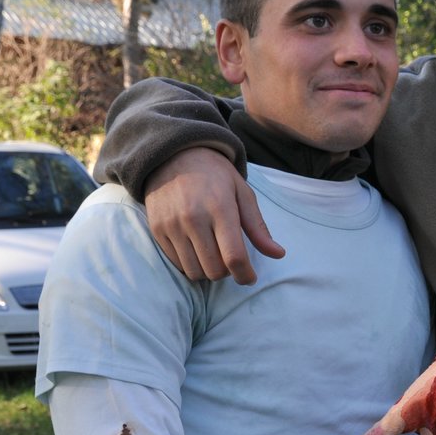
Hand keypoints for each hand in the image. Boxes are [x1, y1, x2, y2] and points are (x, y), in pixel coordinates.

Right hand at [144, 147, 285, 283]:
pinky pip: (177, 263)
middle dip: (227, 272)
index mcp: (220, 208)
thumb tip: (278, 254)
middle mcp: (194, 219)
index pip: (234, 257)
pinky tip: (196, 248)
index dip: (245, 275)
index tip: (249, 278)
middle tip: (230, 259)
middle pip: (214, 270)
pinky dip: (190, 263)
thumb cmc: (215, 176)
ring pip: (194, 272)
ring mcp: (172, 225)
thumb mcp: (242, 193)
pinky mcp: (158, 230)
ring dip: (207, 271)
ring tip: (213, 254)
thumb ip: (258, 227)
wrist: (174, 156)